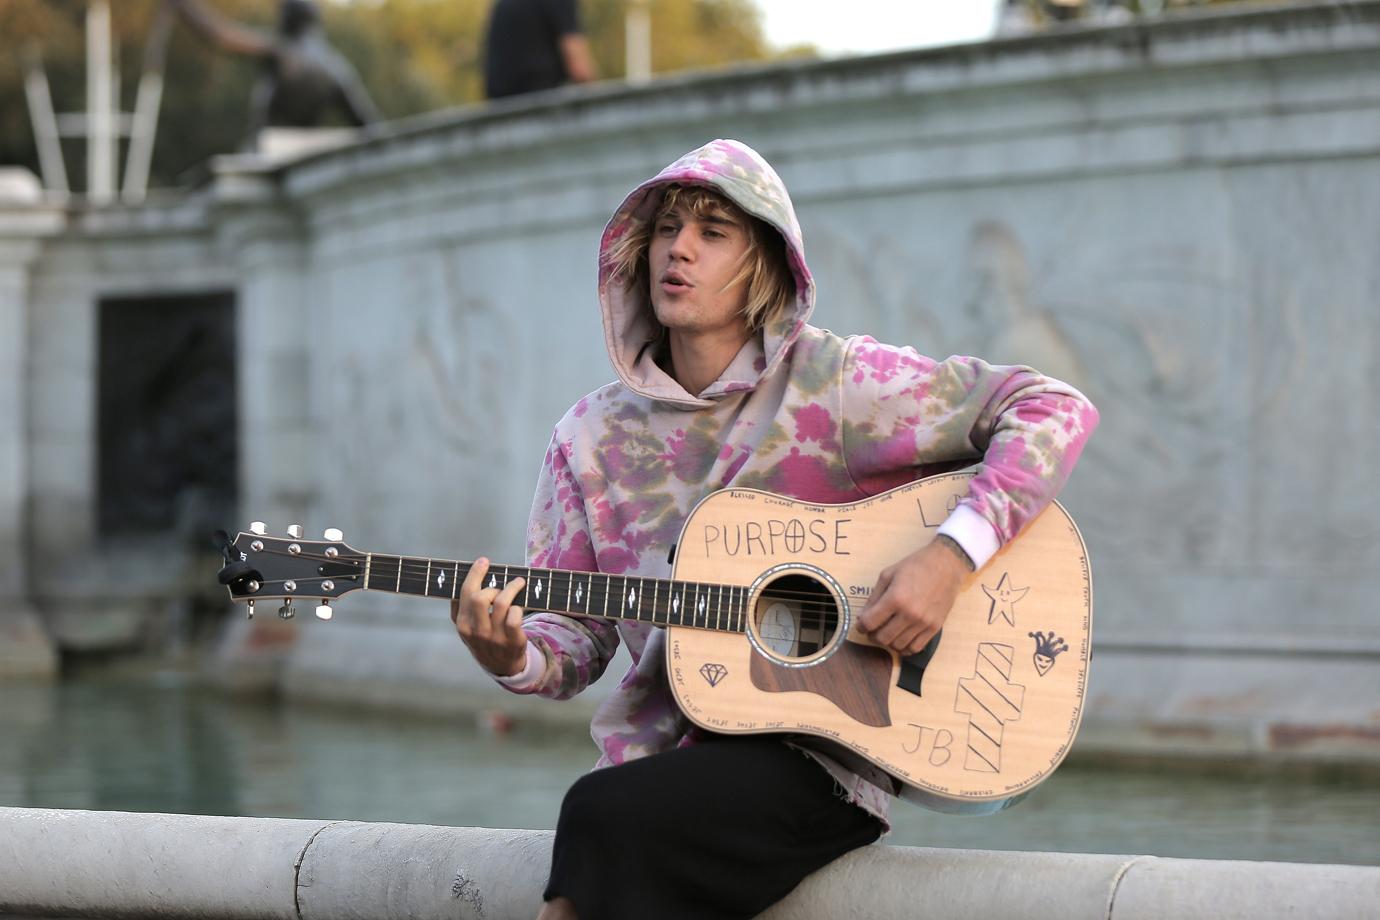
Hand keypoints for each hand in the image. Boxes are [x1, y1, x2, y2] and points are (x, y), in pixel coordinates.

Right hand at [451, 557, 527, 676]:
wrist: (502, 666)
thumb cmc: (484, 640)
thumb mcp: (467, 628)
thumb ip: (460, 608)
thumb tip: (460, 580)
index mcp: (463, 624)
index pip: (465, 593)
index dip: (475, 574)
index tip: (483, 561)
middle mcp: (477, 631)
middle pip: (480, 598)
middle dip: (492, 586)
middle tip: (501, 585)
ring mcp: (495, 637)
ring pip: (502, 604)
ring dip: (512, 589)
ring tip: (518, 584)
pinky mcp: (513, 641)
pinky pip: (515, 617)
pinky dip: (518, 608)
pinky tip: (519, 607)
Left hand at [857, 538, 970, 655]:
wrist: (946, 565)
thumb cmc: (915, 566)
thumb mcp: (888, 575)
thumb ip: (874, 597)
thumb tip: (863, 617)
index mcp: (895, 598)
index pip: (870, 622)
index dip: (860, 626)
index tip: (860, 624)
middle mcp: (909, 614)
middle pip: (882, 638)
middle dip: (872, 635)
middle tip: (872, 629)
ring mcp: (923, 623)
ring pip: (898, 645)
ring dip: (888, 642)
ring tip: (887, 632)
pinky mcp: (935, 628)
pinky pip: (916, 648)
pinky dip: (905, 647)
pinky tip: (901, 639)